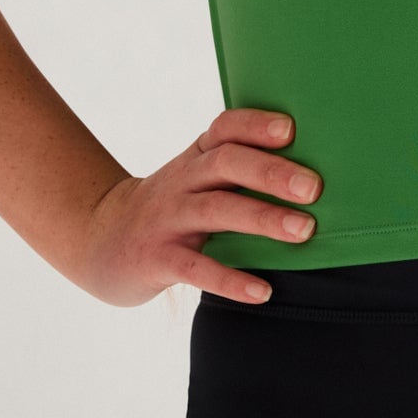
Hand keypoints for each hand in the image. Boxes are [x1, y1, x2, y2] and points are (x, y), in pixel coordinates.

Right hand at [71, 106, 322, 307]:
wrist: (100, 241)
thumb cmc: (173, 208)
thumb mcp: (198, 180)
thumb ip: (242, 171)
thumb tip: (317, 174)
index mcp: (197, 157)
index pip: (224, 128)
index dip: (255, 125)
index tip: (291, 129)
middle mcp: (182, 181)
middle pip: (225, 163)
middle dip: (270, 172)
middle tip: (314, 187)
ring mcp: (167, 219)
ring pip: (215, 210)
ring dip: (262, 218)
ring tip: (304, 231)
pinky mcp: (156, 259)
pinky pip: (195, 268)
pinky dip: (230, 280)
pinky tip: (263, 292)